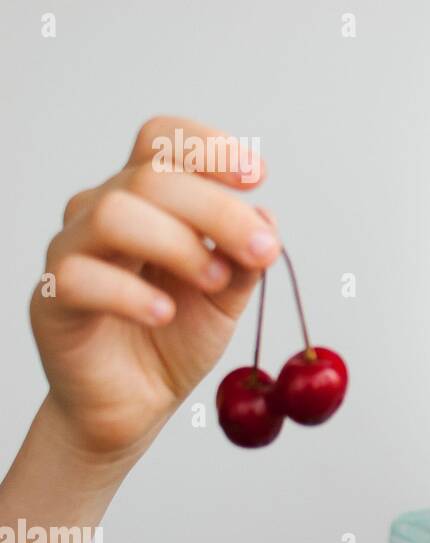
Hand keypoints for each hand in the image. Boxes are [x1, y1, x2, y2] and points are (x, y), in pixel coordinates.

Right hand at [29, 117, 281, 460]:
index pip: (163, 140)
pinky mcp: (52, 299)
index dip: (209, 148)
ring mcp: (73, 251)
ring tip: (214, 281)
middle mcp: (104, 210)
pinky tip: (166, 313)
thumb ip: (247, 255)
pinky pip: (79, 277)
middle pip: (152, 176)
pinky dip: (132, 293)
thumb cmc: (177, 333)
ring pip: (114, 213)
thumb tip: (264, 216)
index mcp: (148, 197)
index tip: (257, 177)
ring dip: (178, 244)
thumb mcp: (229, 292)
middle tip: (262, 249)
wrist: (136, 402)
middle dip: (218, 210)